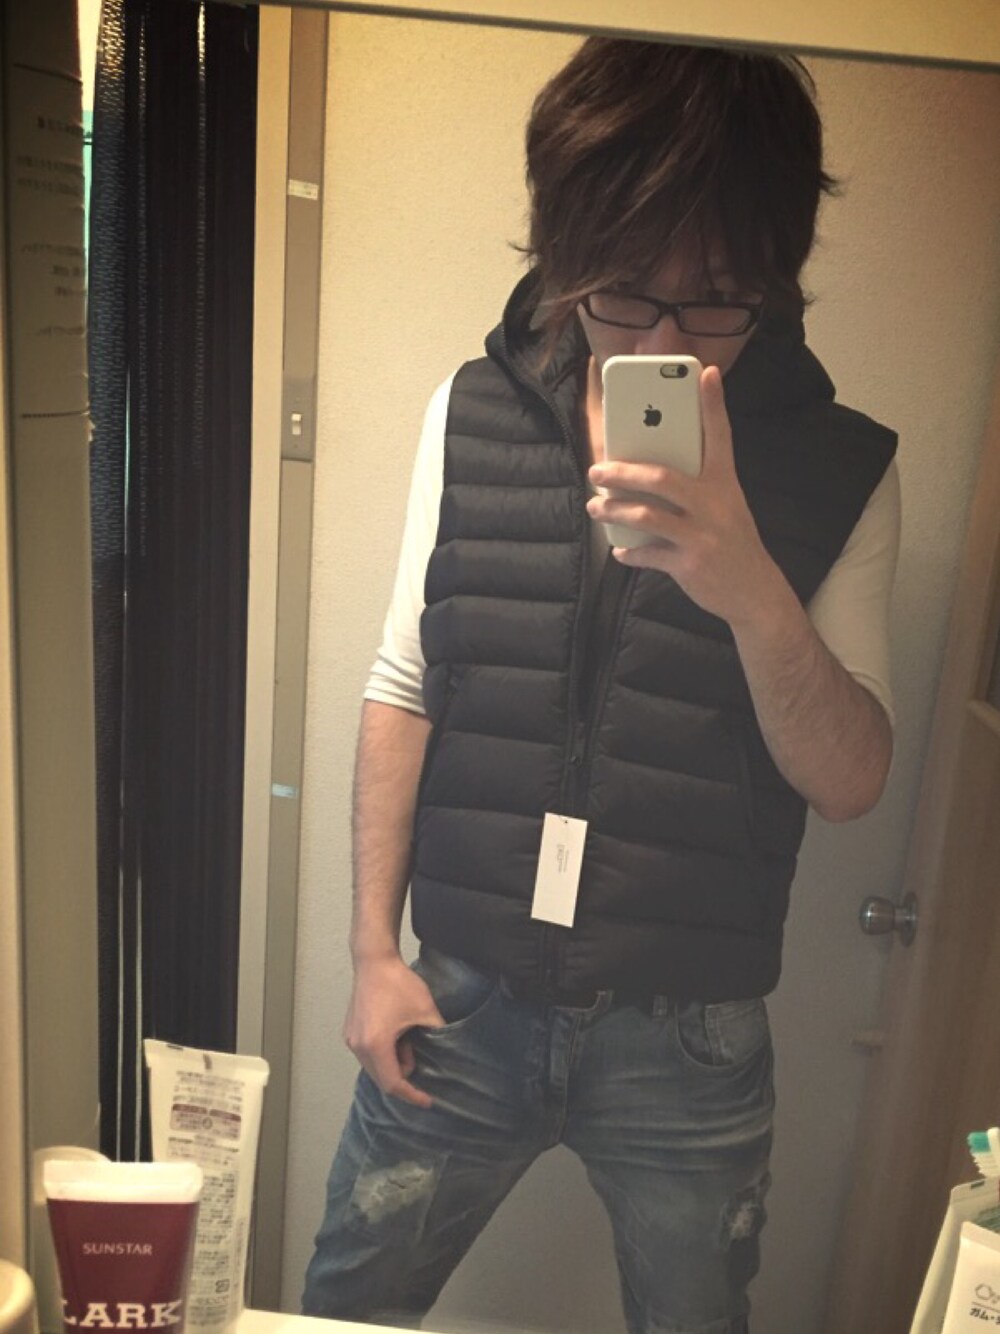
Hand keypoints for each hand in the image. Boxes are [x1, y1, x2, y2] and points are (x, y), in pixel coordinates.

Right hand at [342, 954, 445, 1108]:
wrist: (374, 961)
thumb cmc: (399, 984)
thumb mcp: (425, 1011)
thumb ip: (438, 1034)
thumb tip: (448, 1050)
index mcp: (376, 1045)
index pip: (393, 1083)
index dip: (412, 1095)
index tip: (428, 1101)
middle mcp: (358, 1047)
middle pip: (382, 1078)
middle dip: (403, 1076)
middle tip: (419, 1054)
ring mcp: (351, 1040)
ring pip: (375, 1067)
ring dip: (394, 1062)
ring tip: (407, 1038)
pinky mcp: (349, 1033)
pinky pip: (368, 1055)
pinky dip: (383, 1054)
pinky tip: (395, 1034)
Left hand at [587, 365, 782, 627]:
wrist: (755, 592)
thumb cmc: (731, 541)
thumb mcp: (726, 506)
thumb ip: (697, 485)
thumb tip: (649, 469)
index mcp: (725, 483)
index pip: (720, 436)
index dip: (712, 404)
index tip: (704, 372)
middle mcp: (714, 505)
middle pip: (662, 478)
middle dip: (623, 472)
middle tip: (597, 470)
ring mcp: (702, 536)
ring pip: (648, 516)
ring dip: (615, 511)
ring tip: (595, 507)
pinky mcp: (690, 564)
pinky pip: (650, 555)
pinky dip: (630, 553)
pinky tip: (620, 552)